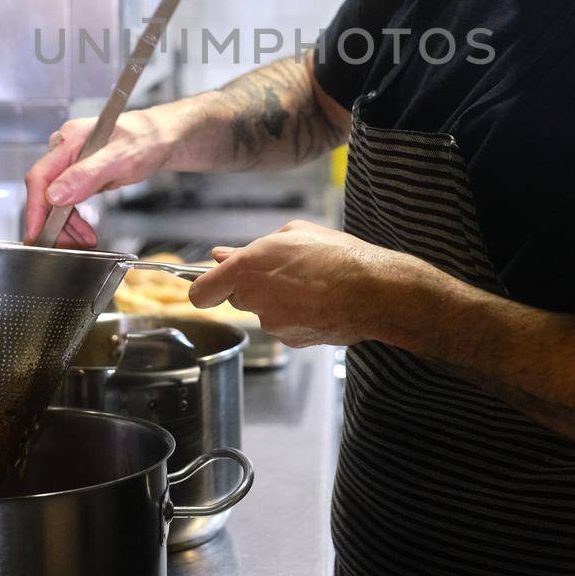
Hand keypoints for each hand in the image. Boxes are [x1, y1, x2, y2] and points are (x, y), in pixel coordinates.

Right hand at [22, 110, 175, 246]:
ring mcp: (73, 163)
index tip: (36, 233)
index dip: (35, 208)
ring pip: (57, 201)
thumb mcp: (120, 158)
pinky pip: (69, 202)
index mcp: (69, 141)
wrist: (164, 138)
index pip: (40, 177)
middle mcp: (66, 151)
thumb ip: (87, 175)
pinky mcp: (81, 174)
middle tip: (66, 246)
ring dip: (66, 226)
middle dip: (55, 223)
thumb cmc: (147, 139)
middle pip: (46, 193)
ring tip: (83, 242)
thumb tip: (54, 194)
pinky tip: (84, 233)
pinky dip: (75, 220)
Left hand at [188, 220, 431, 347]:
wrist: (373, 291)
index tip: (208, 284)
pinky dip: (295, 315)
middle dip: (250, 287)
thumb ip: (250, 247)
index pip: (201, 292)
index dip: (202, 287)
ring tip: (308, 284)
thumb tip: (223, 255)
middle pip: (235, 298)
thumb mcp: (292, 234)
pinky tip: (317, 301)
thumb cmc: (336, 255)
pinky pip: (283, 325)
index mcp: (247, 268)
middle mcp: (253, 300)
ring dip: (276, 300)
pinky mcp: (291, 341)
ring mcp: (272, 324)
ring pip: (263, 311)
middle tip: (279, 271)